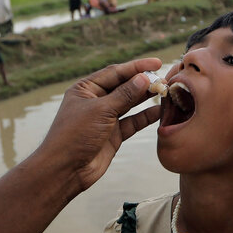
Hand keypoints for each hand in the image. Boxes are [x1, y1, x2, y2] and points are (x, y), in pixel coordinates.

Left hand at [37, 58, 161, 191]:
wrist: (66, 169)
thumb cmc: (75, 135)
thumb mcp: (100, 110)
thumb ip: (124, 95)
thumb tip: (143, 78)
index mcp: (85, 89)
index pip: (114, 72)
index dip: (136, 67)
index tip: (157, 63)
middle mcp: (95, 101)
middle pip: (123, 86)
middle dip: (143, 82)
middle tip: (165, 79)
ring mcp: (104, 118)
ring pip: (129, 104)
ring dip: (146, 97)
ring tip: (166, 91)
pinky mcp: (113, 135)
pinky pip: (132, 122)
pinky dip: (145, 116)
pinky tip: (160, 110)